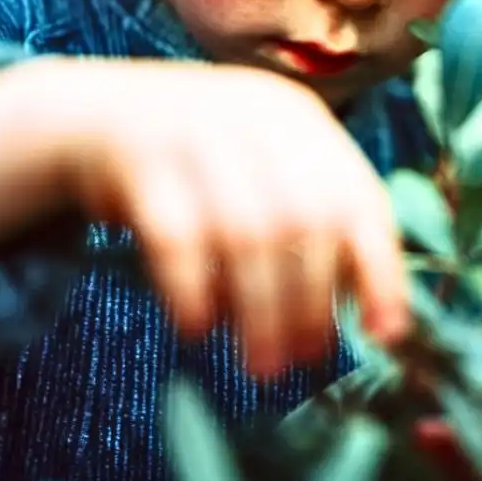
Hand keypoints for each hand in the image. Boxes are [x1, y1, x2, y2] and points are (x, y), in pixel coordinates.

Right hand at [0, 58, 408, 375]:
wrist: (95, 115)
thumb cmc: (197, 162)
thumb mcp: (262, 170)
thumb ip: (312, 223)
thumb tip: (369, 316)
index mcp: (299, 120)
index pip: (359, 197)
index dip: (379, 269)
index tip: (386, 334)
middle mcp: (254, 114)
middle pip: (303, 220)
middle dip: (310, 303)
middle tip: (302, 362)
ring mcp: (194, 127)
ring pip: (245, 232)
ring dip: (259, 311)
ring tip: (260, 366)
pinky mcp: (136, 153)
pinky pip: (176, 235)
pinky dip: (192, 291)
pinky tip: (198, 330)